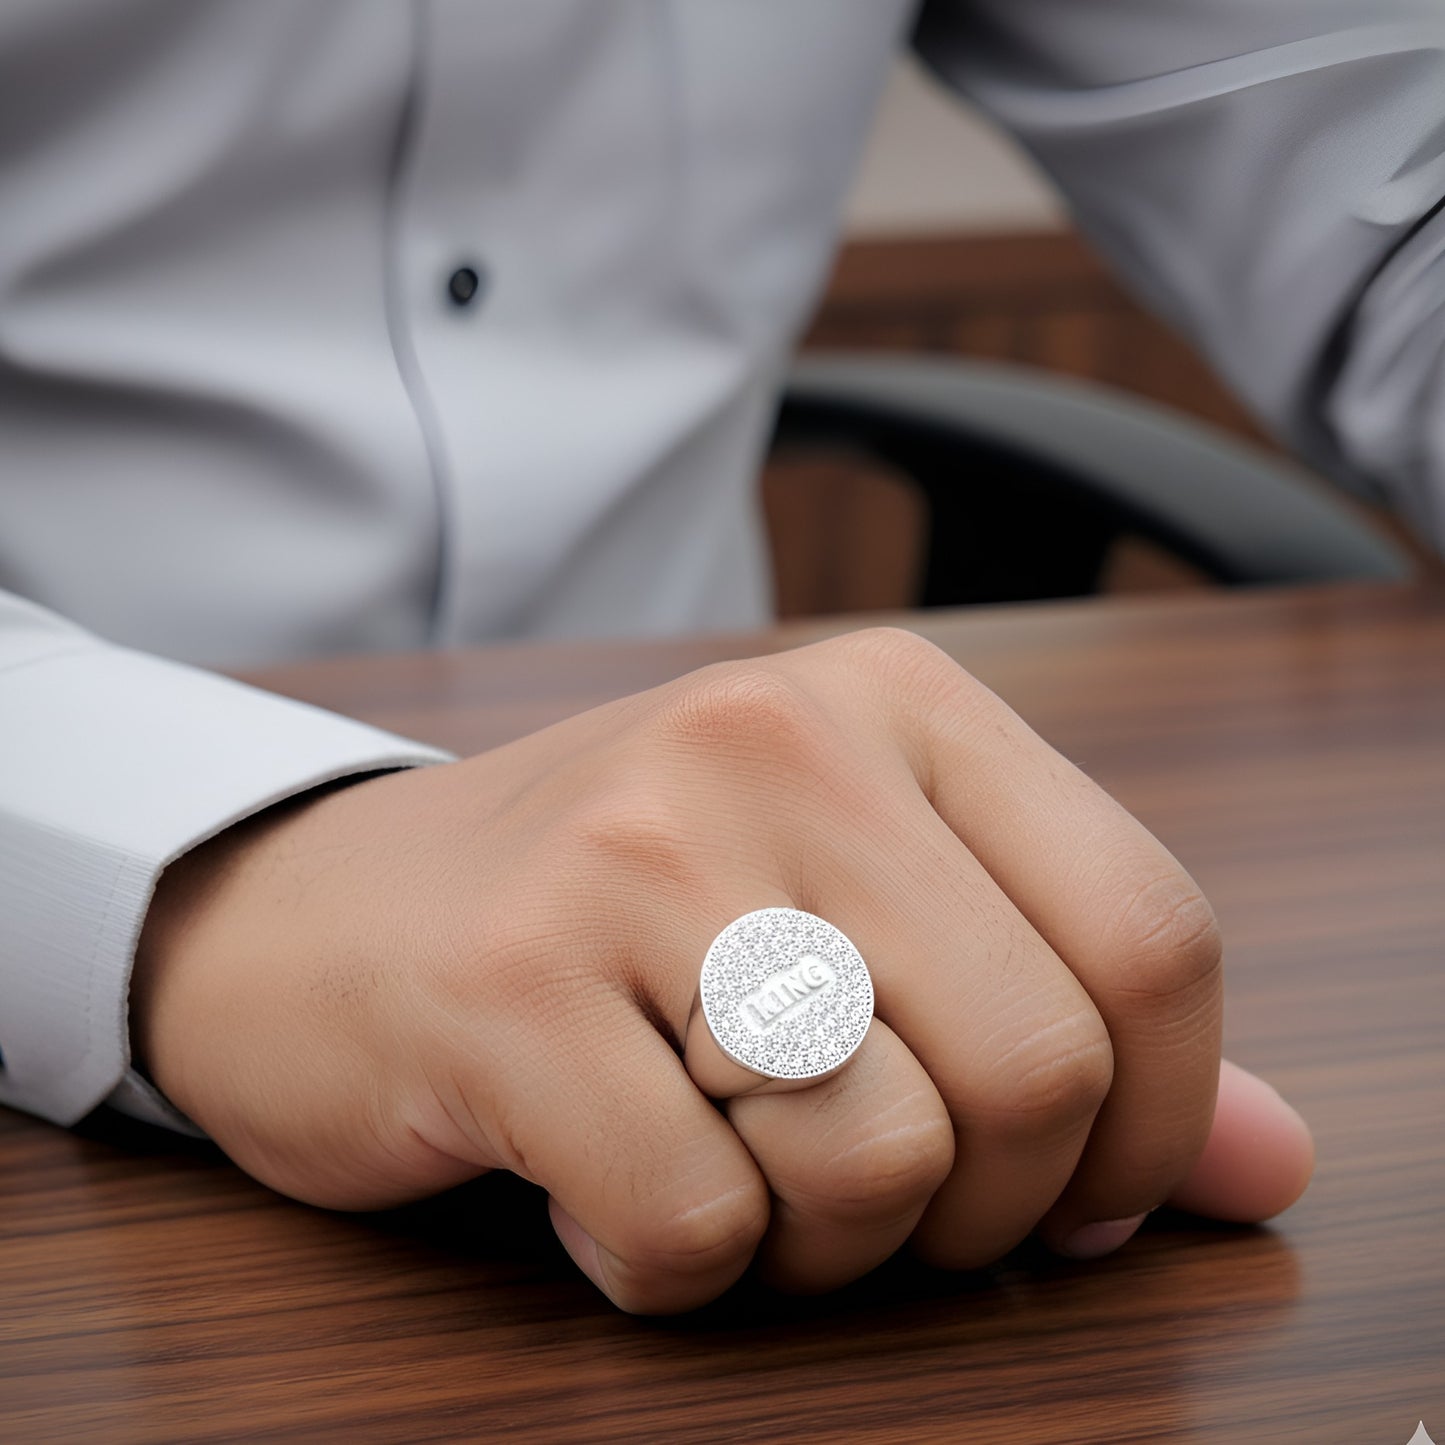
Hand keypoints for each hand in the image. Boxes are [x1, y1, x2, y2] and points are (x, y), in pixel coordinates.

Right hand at [132, 629, 1312, 1311]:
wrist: (330, 913)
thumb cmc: (616, 919)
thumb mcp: (859, 915)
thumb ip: (1070, 1017)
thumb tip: (1267, 1168)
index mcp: (890, 702)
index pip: (1149, 934)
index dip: (1155, 1120)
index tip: (1073, 1192)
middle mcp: (774, 739)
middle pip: (1036, 1062)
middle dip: (976, 1205)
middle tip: (871, 1200)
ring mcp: (636, 850)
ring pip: (876, 1154)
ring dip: (820, 1241)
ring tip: (729, 1170)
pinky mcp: (510, 980)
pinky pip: (696, 1224)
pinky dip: (674, 1268)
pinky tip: (608, 1186)